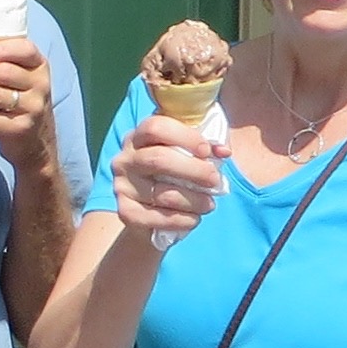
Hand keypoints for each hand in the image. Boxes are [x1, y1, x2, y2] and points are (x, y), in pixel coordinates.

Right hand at [109, 114, 223, 240]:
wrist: (151, 212)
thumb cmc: (174, 173)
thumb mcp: (188, 153)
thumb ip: (205, 146)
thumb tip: (224, 151)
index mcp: (139, 136)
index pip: (156, 127)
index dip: (186, 137)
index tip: (208, 151)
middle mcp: (125, 159)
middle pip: (159, 159)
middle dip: (194, 170)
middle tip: (215, 180)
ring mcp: (123, 186)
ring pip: (163, 193)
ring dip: (194, 200)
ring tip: (209, 203)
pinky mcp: (126, 212)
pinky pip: (158, 218)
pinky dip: (183, 220)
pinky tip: (194, 218)